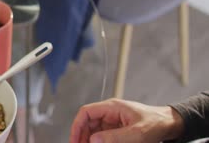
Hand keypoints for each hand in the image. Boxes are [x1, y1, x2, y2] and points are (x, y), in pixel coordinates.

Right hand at [69, 99, 183, 142]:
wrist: (172, 125)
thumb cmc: (157, 123)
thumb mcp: (137, 133)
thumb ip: (115, 137)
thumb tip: (93, 140)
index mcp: (112, 107)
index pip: (86, 112)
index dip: (77, 126)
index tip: (74, 140)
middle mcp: (110, 113)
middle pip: (88, 122)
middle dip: (82, 136)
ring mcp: (113, 121)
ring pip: (94, 130)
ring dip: (89, 140)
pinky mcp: (118, 129)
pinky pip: (103, 136)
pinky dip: (99, 142)